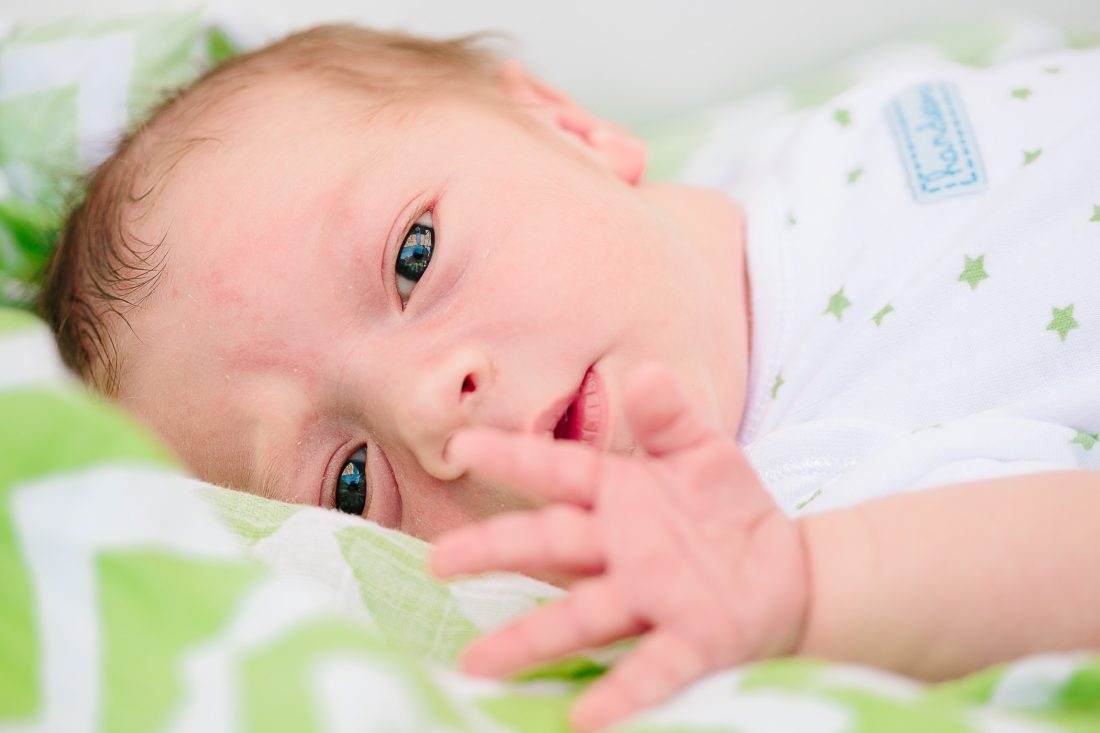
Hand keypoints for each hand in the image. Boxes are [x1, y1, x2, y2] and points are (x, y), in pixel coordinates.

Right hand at [430, 364, 808, 730]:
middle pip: (552, 544)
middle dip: (497, 548)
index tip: (460, 446)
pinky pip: (653, 666)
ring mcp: (653, 597)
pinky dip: (620, 690)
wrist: (789, 571)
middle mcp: (623, 550)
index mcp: (621, 496)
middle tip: (439, 561)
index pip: (560, 472)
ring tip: (475, 663)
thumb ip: (672, 417)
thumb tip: (644, 374)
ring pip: (583, 615)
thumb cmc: (727, 508)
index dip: (513, 457)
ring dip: (530, 638)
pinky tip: (583, 718)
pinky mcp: (693, 640)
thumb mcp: (704, 451)